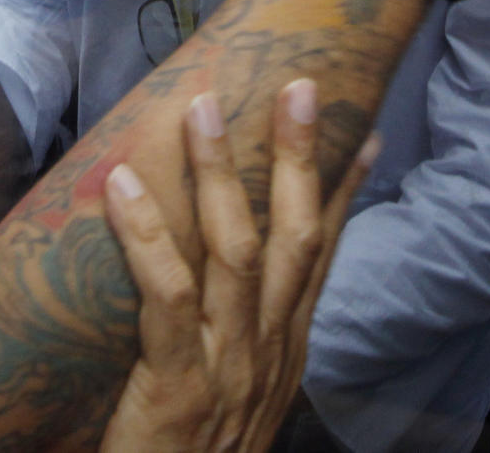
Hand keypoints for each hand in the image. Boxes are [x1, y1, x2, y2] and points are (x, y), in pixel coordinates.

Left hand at [100, 82, 375, 452]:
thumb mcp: (231, 402)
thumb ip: (230, 342)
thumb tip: (217, 278)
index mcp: (284, 355)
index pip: (323, 258)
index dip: (347, 193)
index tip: (365, 134)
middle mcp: (270, 355)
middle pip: (298, 237)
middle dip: (301, 157)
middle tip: (300, 86)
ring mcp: (232, 372)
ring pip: (238, 251)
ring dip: (223, 172)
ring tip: (203, 108)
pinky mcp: (182, 391)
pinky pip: (169, 296)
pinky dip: (149, 235)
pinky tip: (124, 186)